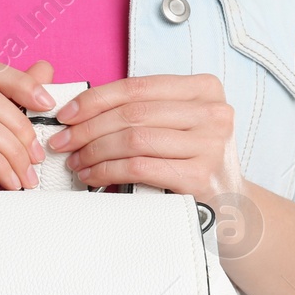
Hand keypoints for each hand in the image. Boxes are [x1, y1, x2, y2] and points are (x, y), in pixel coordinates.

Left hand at [46, 74, 242, 201]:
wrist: (232, 208)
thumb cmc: (194, 162)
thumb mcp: (179, 126)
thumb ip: (144, 112)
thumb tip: (82, 111)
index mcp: (204, 88)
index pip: (137, 86)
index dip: (95, 99)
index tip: (66, 114)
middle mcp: (213, 111)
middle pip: (133, 113)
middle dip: (88, 128)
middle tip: (62, 142)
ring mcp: (210, 143)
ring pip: (134, 139)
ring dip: (95, 151)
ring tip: (76, 162)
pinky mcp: (201, 175)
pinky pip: (140, 167)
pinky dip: (109, 171)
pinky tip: (93, 177)